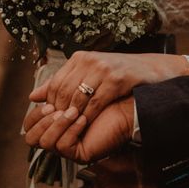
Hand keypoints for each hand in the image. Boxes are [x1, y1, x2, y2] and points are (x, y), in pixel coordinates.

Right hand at [24, 96, 134, 162]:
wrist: (123, 107)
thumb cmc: (100, 99)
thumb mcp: (71, 93)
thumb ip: (53, 93)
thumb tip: (32, 96)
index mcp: (51, 126)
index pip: (29, 127)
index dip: (34, 115)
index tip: (48, 102)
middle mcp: (56, 139)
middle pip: (31, 139)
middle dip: (42, 121)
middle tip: (56, 108)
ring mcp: (67, 148)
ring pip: (46, 142)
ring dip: (58, 124)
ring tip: (73, 111)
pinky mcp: (79, 154)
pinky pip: (64, 146)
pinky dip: (71, 131)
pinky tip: (83, 119)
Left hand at [29, 51, 188, 122]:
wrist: (155, 71)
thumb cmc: (122, 76)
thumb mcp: (91, 76)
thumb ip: (64, 84)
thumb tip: (34, 97)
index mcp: (80, 58)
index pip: (55, 83)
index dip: (51, 105)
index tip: (53, 120)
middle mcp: (89, 61)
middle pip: (63, 91)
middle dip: (60, 112)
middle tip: (60, 128)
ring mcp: (103, 69)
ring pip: (78, 97)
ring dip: (73, 116)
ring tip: (72, 128)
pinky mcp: (117, 79)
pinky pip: (95, 102)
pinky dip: (89, 116)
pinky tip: (87, 125)